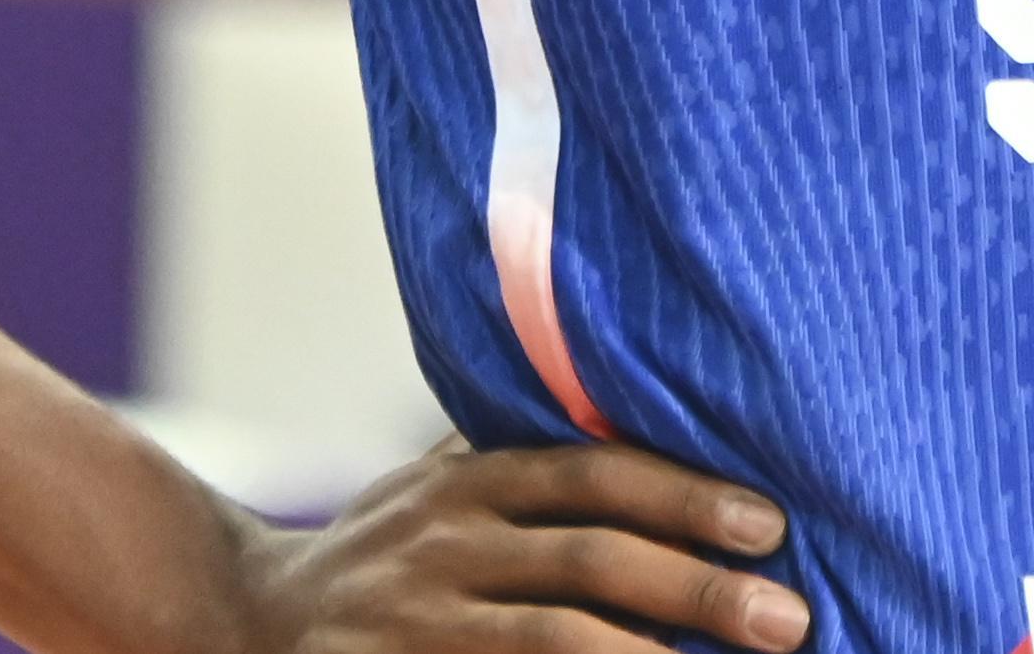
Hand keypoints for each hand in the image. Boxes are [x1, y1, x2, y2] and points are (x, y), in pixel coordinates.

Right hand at [231, 438, 809, 653]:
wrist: (242, 621)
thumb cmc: (383, 550)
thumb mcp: (437, 484)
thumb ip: (522, 457)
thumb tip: (642, 404)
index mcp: (466, 484)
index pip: (591, 475)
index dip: (684, 496)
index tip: (772, 524)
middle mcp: (442, 548)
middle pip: (588, 562)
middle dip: (697, 590)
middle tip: (792, 620)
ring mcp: (418, 627)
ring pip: (551, 645)